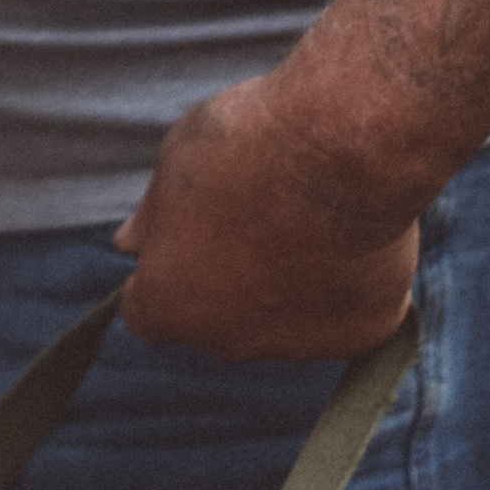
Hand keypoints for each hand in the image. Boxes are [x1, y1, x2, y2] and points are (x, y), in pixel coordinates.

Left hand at [114, 75, 419, 362]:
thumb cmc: (246, 144)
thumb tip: (128, 244)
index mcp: (168, 302)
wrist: (344, 147)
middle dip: (228, 277)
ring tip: (309, 216)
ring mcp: (296, 345)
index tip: (186, 235)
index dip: (165, 272)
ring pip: (284, 320)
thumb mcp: (174, 163)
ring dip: (288, 284)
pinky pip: (346, 315)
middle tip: (257, 211)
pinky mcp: (361, 335)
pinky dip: (348, 286)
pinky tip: (355, 236)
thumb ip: (153, 217)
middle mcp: (227, 340)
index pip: (147, 311)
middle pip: (218, 317)